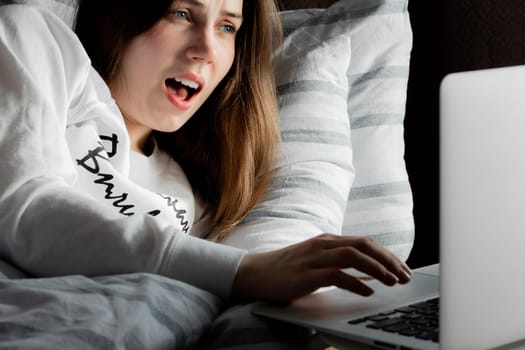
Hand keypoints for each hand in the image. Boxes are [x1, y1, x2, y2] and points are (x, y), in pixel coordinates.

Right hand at [232, 233, 411, 301]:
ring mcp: (314, 258)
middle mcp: (323, 245)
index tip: (402, 268)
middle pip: (363, 245)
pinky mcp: (306, 274)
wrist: (254, 273)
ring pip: (353, 256)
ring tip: (392, 282)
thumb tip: (366, 273)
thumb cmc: (285, 269)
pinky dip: (355, 282)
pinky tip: (367, 291)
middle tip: (405, 275)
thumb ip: (336, 262)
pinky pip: (336, 275)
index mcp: (327, 241)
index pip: (364, 242)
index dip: (387, 254)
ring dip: (377, 269)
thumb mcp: (314, 260)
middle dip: (388, 260)